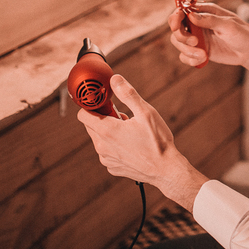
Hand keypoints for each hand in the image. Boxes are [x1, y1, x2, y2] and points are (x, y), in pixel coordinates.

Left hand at [77, 75, 207, 209]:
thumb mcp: (146, 112)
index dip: (91, 106)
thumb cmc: (158, 141)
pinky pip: (106, 151)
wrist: (166, 169)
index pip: (83, 114)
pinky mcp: (112, 168)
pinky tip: (131, 145)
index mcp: (107, 131)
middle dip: (103, 118)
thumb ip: (128, 94)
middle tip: (123, 116)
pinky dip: (114, 145)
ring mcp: (106, 159)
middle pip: (90, 126)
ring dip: (108, 132)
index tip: (103, 103)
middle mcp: (102, 147)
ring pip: (98, 139)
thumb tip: (115, 79)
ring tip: (129, 131)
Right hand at [168, 3, 248, 86]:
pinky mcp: (199, 50)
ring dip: (187, 50)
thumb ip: (210, 20)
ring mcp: (197, 37)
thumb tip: (191, 15)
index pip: (182, 10)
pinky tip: (202, 60)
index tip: (176, 25)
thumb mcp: (228, 26)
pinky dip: (190, 60)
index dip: (175, 16)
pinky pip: (185, 55)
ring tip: (202, 55)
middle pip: (176, 27)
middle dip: (182, 36)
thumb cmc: (244, 34)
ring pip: (178, 42)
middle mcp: (198, 23)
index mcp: (205, 11)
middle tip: (194, 42)